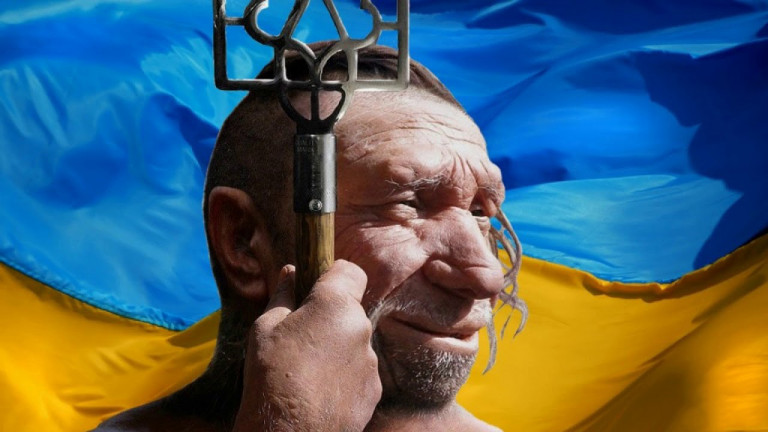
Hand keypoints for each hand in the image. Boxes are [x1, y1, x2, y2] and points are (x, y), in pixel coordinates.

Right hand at [233, 260, 380, 431]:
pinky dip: (343, 375)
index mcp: (335, 305)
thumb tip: (289, 273)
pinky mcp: (374, 389)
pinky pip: (359, 370)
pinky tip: (319, 389)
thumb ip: (283, 295)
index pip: (350, 271)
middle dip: (328, 317)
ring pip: (354, 341)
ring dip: (336, 348)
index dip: (332, 275)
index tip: (314, 287)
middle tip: (299, 336)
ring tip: (306, 370)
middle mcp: (361, 328)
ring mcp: (371, 360)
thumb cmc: (271, 375)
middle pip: (349, 310)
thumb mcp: (265, 327)